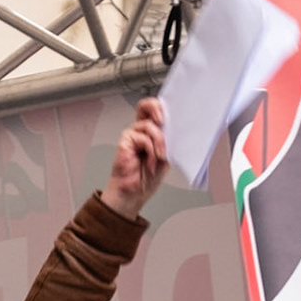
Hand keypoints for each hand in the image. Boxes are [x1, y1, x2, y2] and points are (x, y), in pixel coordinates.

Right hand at [102, 99, 167, 219]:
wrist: (134, 194)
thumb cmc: (147, 179)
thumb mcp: (166, 157)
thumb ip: (168, 141)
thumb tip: (176, 130)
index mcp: (152, 133)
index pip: (155, 111)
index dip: (162, 108)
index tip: (174, 114)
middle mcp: (141, 131)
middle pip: (145, 106)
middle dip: (156, 108)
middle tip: (162, 120)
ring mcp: (132, 135)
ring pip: (149, 125)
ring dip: (158, 142)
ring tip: (160, 157)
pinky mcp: (125, 141)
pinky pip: (142, 138)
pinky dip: (150, 150)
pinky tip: (150, 162)